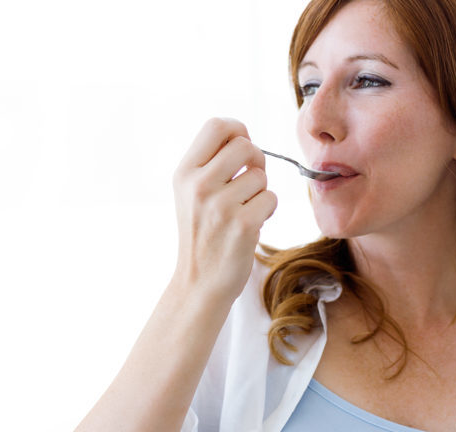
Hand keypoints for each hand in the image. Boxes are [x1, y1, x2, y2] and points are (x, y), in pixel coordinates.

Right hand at [170, 117, 276, 300]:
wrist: (200, 282)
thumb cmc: (203, 233)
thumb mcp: (191, 193)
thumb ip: (210, 163)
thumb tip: (244, 137)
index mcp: (184, 173)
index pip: (216, 126)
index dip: (238, 130)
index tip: (243, 148)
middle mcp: (199, 186)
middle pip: (245, 145)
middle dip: (256, 160)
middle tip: (251, 180)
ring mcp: (220, 205)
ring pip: (261, 175)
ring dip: (261, 190)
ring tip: (246, 209)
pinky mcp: (243, 225)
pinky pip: (271, 198)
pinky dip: (268, 210)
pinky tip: (253, 223)